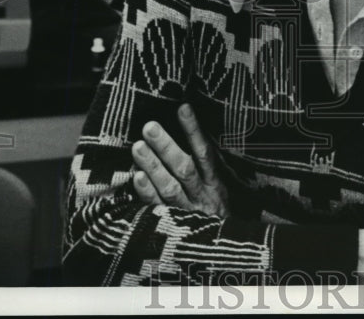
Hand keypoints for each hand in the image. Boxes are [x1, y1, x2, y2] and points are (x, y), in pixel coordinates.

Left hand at [131, 103, 229, 217]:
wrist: (227, 256)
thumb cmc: (219, 214)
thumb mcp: (222, 189)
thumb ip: (208, 166)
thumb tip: (186, 127)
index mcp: (217, 184)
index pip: (205, 153)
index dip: (194, 131)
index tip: (183, 107)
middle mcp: (204, 197)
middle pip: (184, 169)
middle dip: (166, 147)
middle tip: (150, 126)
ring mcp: (189, 213)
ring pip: (171, 187)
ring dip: (153, 166)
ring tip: (137, 146)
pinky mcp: (174, 227)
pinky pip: (160, 209)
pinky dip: (147, 193)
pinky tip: (136, 177)